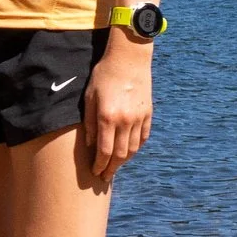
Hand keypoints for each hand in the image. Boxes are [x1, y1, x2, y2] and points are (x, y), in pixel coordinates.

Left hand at [81, 37, 153, 185]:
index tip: (95, 173)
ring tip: (116, 167)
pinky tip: (130, 152)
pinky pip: (143, 137)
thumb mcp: (89, 97)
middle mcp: (125, 121)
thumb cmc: (103, 76)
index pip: (104, 150)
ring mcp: (139, 118)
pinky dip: (137, 147)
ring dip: (124, 161)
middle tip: (105, 176)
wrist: (128, 59)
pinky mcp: (148, 113)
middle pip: (120, 154)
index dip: (99, 165)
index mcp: (107, 117)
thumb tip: (89, 145)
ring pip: (133, 148)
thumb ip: (88, 122)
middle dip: (112, 168)